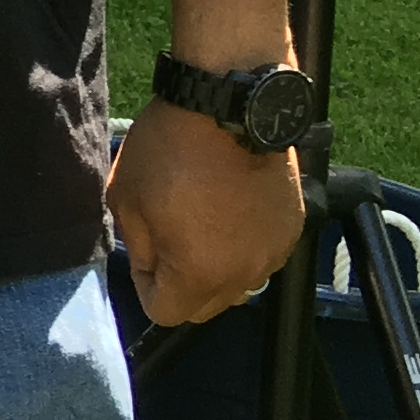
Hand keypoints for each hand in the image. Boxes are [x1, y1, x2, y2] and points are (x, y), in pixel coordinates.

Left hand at [111, 100, 308, 326]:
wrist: (229, 105)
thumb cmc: (170, 150)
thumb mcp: (126, 198)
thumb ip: (138, 246)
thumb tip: (151, 265)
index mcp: (199, 274)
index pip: (166, 313)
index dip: (146, 287)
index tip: (143, 253)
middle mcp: (244, 274)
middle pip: (205, 307)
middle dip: (180, 284)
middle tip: (166, 238)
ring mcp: (274, 252)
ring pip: (237, 283)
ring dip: (215, 266)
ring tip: (200, 220)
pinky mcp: (293, 228)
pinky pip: (262, 254)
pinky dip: (243, 243)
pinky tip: (230, 208)